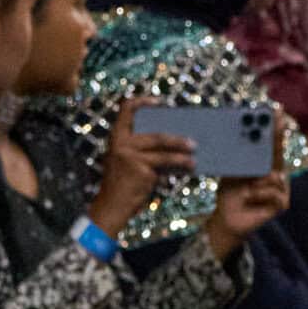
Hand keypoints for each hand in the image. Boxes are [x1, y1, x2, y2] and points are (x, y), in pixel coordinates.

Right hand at [89, 96, 194, 234]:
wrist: (112, 206)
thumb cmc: (123, 185)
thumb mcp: (129, 162)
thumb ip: (144, 150)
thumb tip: (174, 142)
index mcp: (116, 137)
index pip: (125, 109)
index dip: (142, 102)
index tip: (159, 102)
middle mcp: (120, 143)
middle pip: (155, 134)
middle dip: (176, 138)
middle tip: (193, 142)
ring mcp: (129, 155)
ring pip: (162, 148)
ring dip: (182, 152)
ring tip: (194, 156)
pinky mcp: (139, 168)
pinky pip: (164, 164)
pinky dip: (178, 166)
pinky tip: (188, 168)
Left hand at [206, 115, 291, 253]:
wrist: (226, 219)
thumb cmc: (230, 194)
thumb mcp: (231, 172)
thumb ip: (238, 157)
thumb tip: (234, 133)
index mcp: (265, 165)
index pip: (271, 144)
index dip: (275, 127)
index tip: (276, 110)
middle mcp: (277, 174)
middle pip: (279, 154)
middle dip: (276, 137)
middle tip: (275, 122)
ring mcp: (281, 189)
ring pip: (276, 175)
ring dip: (258, 181)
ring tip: (247, 188)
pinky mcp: (281, 203)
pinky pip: (274, 192)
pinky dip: (258, 194)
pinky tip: (249, 198)